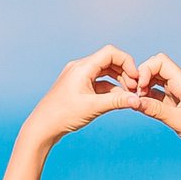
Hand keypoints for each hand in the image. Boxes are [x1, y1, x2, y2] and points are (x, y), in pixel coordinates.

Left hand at [24, 46, 142, 142]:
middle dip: (124, 72)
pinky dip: (109, 88)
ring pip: (104, 72)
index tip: (135, 78)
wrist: (42, 127)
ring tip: (128, 94)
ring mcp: (78, 76)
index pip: (111, 53)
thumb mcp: (93, 107)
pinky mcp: (77, 86)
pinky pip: (98, 82)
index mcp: (82, 67)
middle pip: (109, 61)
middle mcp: (79, 67)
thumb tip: (138, 100)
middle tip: (134, 88)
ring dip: (118, 80)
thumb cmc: (63, 116)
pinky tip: (118, 99)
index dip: (127, 62)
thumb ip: (117, 102)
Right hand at [130, 53, 180, 162]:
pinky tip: (141, 108)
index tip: (140, 88)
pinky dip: (146, 100)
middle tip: (134, 95)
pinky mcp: (174, 108)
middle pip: (155, 69)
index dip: (146, 70)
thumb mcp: (180, 121)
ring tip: (136, 102)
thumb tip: (134, 102)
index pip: (160, 62)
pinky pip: (156, 97)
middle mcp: (180, 86)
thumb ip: (157, 110)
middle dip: (141, 78)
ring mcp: (177, 97)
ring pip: (154, 83)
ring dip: (143, 89)